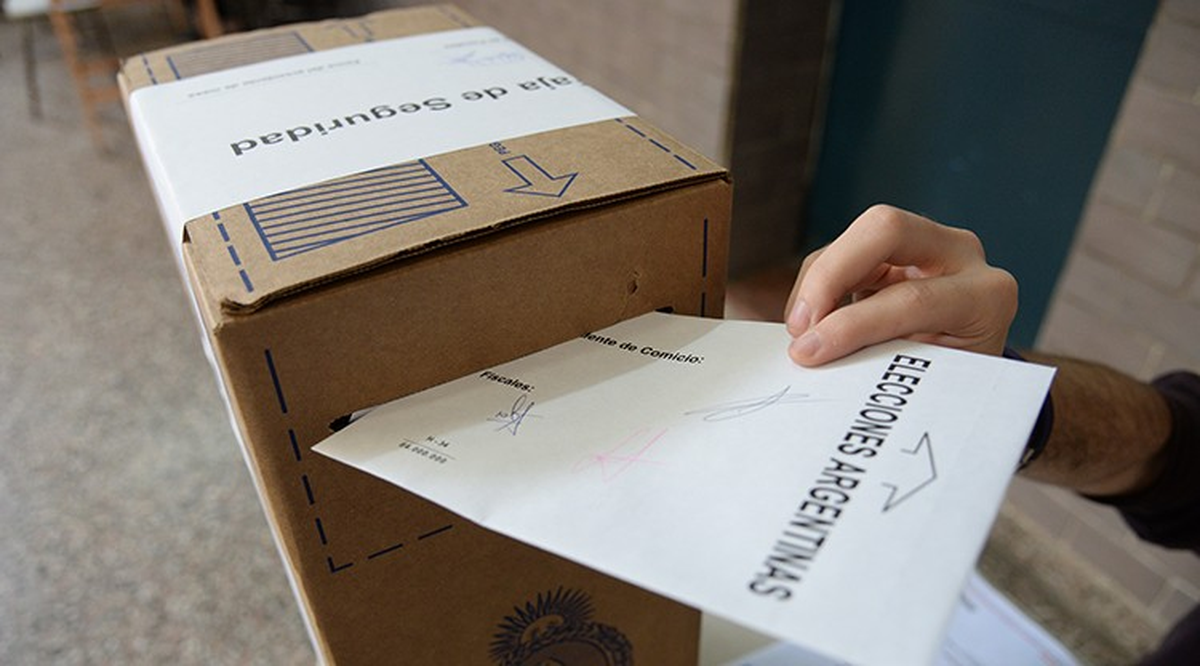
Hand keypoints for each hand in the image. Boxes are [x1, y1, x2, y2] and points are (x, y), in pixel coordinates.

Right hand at [784, 205, 1017, 365]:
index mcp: (985, 296)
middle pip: (886, 228)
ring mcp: (930, 242)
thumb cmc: (952, 381)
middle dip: (829, 273)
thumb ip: (887, 365)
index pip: (912, 298)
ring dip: (818, 281)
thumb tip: (820, 357)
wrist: (971, 368)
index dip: (853, 324)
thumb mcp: (931, 380)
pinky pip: (845, 249)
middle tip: (799, 324)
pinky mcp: (897, 244)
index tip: (810, 351)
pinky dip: (819, 281)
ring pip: (858, 233)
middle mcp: (962, 254)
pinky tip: (814, 318)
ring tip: (801, 329)